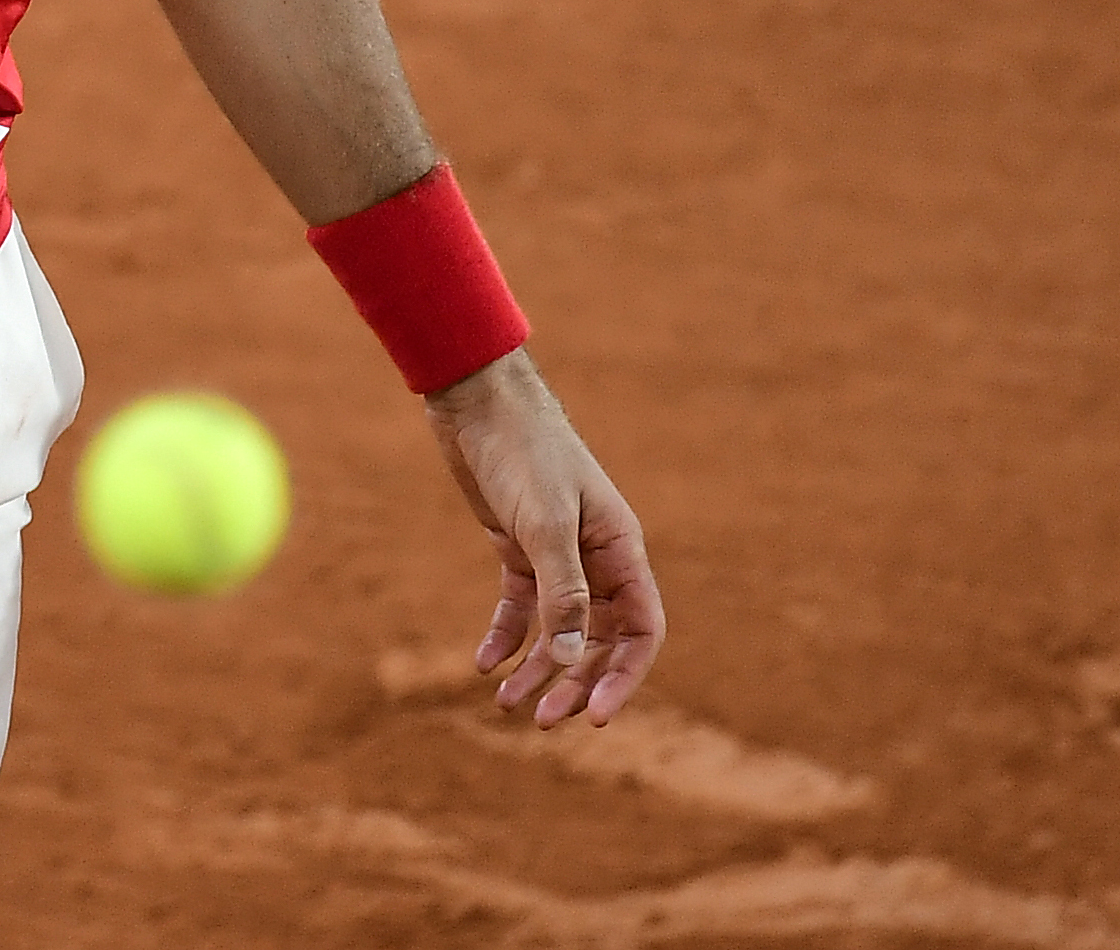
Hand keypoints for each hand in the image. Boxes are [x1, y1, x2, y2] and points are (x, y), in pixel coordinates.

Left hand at [424, 350, 664, 727]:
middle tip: (542, 719)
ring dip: (537, 668)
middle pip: (598, 640)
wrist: (478, 401)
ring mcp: (557, 554)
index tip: (597, 717)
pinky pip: (521, 606)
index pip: (641, 630)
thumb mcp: (545, 524)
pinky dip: (506, 635)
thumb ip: (563, 590)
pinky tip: (484, 663)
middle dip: (574, 682)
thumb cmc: (522, 452)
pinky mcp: (518, 547)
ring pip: (557, 629)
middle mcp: (596, 558)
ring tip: (504, 703)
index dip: (623, 677)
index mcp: (620, 550)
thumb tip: (573, 656)